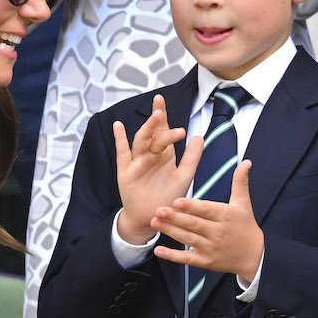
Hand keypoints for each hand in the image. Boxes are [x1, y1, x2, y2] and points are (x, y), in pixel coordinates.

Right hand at [113, 94, 201, 243]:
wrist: (153, 217)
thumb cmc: (169, 197)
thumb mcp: (184, 176)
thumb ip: (192, 157)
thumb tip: (199, 136)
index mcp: (164, 154)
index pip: (163, 130)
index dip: (163, 116)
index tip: (161, 99)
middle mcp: (150, 155)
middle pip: (152, 134)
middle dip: (156, 121)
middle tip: (161, 112)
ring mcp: (137, 162)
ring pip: (141, 142)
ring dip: (147, 129)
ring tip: (154, 117)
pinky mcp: (126, 173)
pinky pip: (123, 154)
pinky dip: (120, 140)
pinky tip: (119, 126)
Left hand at [151, 159, 263, 283]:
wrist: (254, 256)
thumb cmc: (245, 225)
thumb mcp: (243, 203)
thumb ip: (239, 182)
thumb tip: (246, 161)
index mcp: (226, 216)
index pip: (206, 210)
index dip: (192, 206)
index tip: (176, 201)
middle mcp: (218, 232)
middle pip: (194, 224)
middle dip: (175, 218)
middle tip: (158, 210)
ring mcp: (211, 248)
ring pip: (187, 239)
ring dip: (170, 231)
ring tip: (154, 222)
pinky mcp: (205, 261)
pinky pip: (187, 259)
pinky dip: (172, 256)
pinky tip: (158, 250)